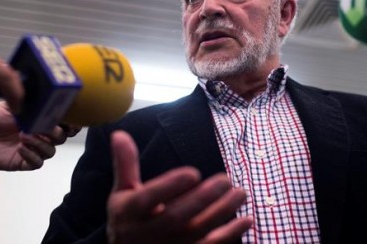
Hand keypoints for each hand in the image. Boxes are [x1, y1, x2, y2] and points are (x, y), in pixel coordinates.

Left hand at [0, 101, 74, 170]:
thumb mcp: (11, 103)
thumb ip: (28, 98)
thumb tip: (42, 86)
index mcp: (40, 119)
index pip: (64, 122)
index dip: (70, 121)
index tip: (68, 119)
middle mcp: (39, 134)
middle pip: (62, 138)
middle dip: (56, 132)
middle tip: (45, 127)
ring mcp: (32, 149)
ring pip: (51, 151)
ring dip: (41, 143)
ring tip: (24, 136)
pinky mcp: (23, 162)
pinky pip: (37, 163)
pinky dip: (32, 155)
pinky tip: (20, 148)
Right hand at [107, 131, 251, 243]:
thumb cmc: (128, 219)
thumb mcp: (121, 194)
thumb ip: (125, 165)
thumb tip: (119, 133)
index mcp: (129, 213)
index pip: (147, 199)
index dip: (169, 186)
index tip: (193, 172)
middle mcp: (147, 233)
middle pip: (176, 217)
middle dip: (202, 199)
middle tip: (225, 179)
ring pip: (197, 232)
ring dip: (221, 213)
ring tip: (240, 193)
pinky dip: (230, 235)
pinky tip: (247, 219)